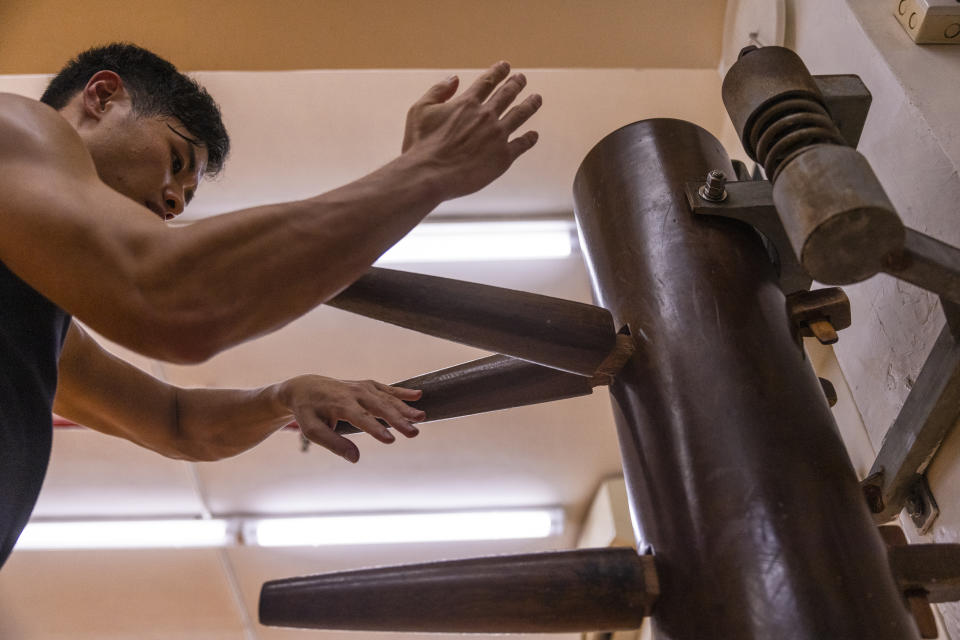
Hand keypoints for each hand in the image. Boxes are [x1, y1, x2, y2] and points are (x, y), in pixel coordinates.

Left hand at [280, 375, 424, 462]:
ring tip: (421, 417)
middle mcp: (354, 393)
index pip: (361, 418)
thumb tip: (356, 458)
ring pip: (386, 398)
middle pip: (379, 407)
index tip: (390, 440)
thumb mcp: (313, 431)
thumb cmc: (309, 413)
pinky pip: (386, 389)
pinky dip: (402, 392)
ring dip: (404, 408)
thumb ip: (334, 444)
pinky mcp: (367, 385)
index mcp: (340, 405)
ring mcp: (362, 387)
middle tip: (414, 432)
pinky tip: (418, 396)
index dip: (376, 429)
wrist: (305, 387)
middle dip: (397, 420)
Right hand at [401, 61, 541, 199]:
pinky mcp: (503, 157)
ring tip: (537, 98)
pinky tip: (533, 135)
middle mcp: (486, 115)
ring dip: (530, 105)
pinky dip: (529, 139)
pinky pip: (522, 144)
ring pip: (520, 115)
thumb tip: (454, 78)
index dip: (498, 72)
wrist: (429, 175)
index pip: (487, 82)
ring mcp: (497, 135)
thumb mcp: (420, 110)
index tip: (506, 66)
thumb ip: (438, 91)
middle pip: (507, 94)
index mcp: (466, 103)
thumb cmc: (421, 145)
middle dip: (516, 84)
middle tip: (522, 78)